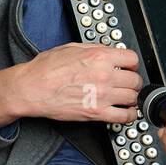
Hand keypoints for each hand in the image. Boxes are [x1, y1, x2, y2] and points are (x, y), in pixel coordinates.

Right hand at [0, 43, 142, 124]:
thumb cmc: (44, 69)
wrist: (31, 88)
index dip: (131, 64)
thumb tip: (108, 51)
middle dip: (132, 81)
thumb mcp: (70, 48)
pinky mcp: (97, 113)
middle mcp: (104, 75)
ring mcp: (102, 95)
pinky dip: (129, 115)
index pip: (132, 59)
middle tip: (126, 84)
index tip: (129, 68)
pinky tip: (125, 111)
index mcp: (99, 57)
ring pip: (132, 97)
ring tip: (125, 98)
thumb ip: (94, 49)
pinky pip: (125, 116)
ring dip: (131, 97)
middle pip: (135, 80)